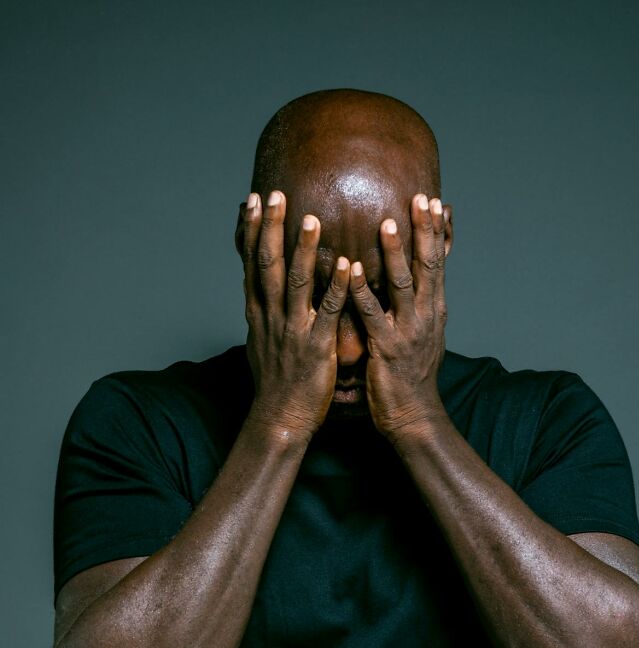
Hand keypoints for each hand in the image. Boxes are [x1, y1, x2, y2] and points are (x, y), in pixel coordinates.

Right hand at [242, 190, 350, 441]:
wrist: (280, 419)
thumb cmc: (277, 381)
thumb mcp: (262, 340)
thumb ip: (265, 312)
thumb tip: (260, 291)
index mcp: (259, 313)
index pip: (251, 264)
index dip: (251, 231)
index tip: (252, 201)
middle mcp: (271, 317)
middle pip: (267, 265)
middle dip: (270, 228)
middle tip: (275, 194)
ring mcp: (292, 331)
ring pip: (296, 284)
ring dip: (304, 250)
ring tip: (312, 218)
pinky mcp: (315, 348)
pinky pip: (327, 313)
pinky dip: (335, 288)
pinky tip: (345, 266)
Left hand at [347, 193, 448, 440]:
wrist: (413, 415)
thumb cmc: (412, 373)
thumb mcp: (424, 331)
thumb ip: (422, 301)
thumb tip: (421, 278)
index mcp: (434, 309)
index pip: (439, 262)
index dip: (436, 231)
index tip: (433, 199)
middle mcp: (426, 315)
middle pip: (428, 266)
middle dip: (423, 231)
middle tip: (419, 198)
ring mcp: (408, 331)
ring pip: (403, 286)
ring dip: (394, 255)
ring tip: (385, 224)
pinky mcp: (386, 348)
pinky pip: (373, 315)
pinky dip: (362, 291)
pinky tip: (351, 271)